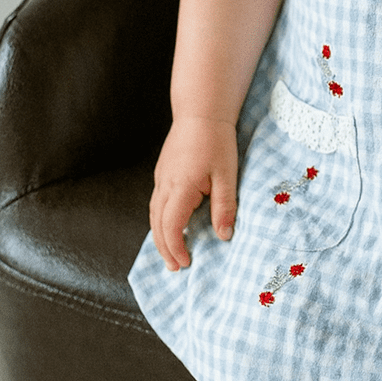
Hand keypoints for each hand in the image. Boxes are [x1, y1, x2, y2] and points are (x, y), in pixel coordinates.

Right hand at [150, 116, 238, 271]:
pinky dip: (160, 221)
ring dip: (160, 236)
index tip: (185, 263)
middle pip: (157, 225)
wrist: (201, 112)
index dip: (175, 248)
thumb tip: (224, 236)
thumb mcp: (227, 176)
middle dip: (165, 249)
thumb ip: (225, 207)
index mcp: (180, 188)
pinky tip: (171, 225)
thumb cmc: (217, 141)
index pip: (170, 227)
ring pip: (153, 215)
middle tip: (176, 267)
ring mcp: (161, 178)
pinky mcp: (163, 172)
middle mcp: (165, 185)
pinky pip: (156, 203)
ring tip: (171, 253)